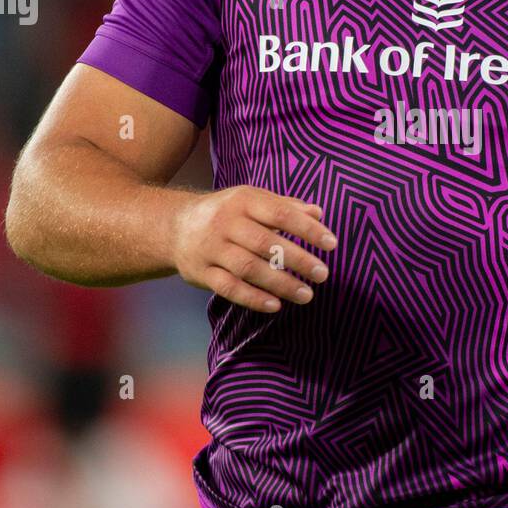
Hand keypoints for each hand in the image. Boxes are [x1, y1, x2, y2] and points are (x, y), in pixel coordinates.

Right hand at [172, 186, 336, 312]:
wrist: (176, 227)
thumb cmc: (227, 213)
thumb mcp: (252, 200)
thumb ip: (286, 206)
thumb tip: (319, 213)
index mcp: (243, 200)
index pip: (281, 214)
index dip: (308, 229)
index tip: (332, 244)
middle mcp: (225, 222)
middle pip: (266, 243)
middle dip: (298, 260)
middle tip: (323, 274)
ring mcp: (211, 248)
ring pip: (248, 268)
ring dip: (280, 283)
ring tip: (307, 295)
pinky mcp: (201, 272)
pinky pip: (228, 287)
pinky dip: (252, 298)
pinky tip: (276, 306)